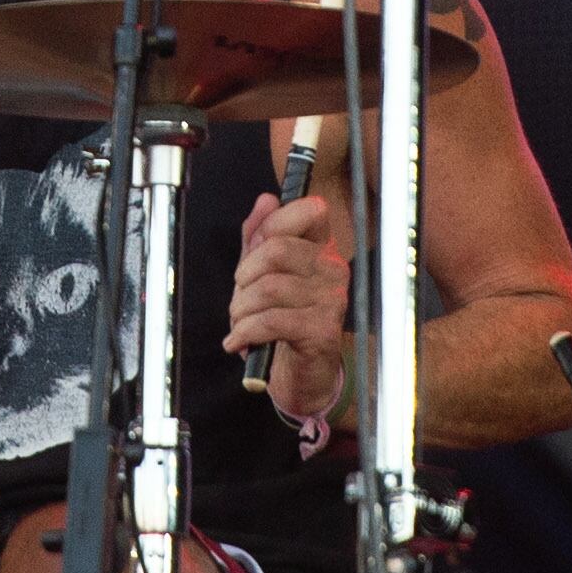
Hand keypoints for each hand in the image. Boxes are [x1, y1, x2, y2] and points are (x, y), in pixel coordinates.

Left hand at [230, 190, 350, 419]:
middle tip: (240, 296)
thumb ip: (259, 237)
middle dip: (244, 276)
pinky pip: (272, 321)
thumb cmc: (281, 319)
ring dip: (241, 309)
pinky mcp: (323, 330)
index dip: (273, 225)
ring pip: (269, 287)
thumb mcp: (261, 273)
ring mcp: (331, 299)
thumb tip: (266, 199)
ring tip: (240, 323)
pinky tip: (238, 340)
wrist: (299, 372)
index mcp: (322, 248)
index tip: (253, 250)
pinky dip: (245, 332)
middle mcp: (333, 269)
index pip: (310, 211)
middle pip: (277, 249)